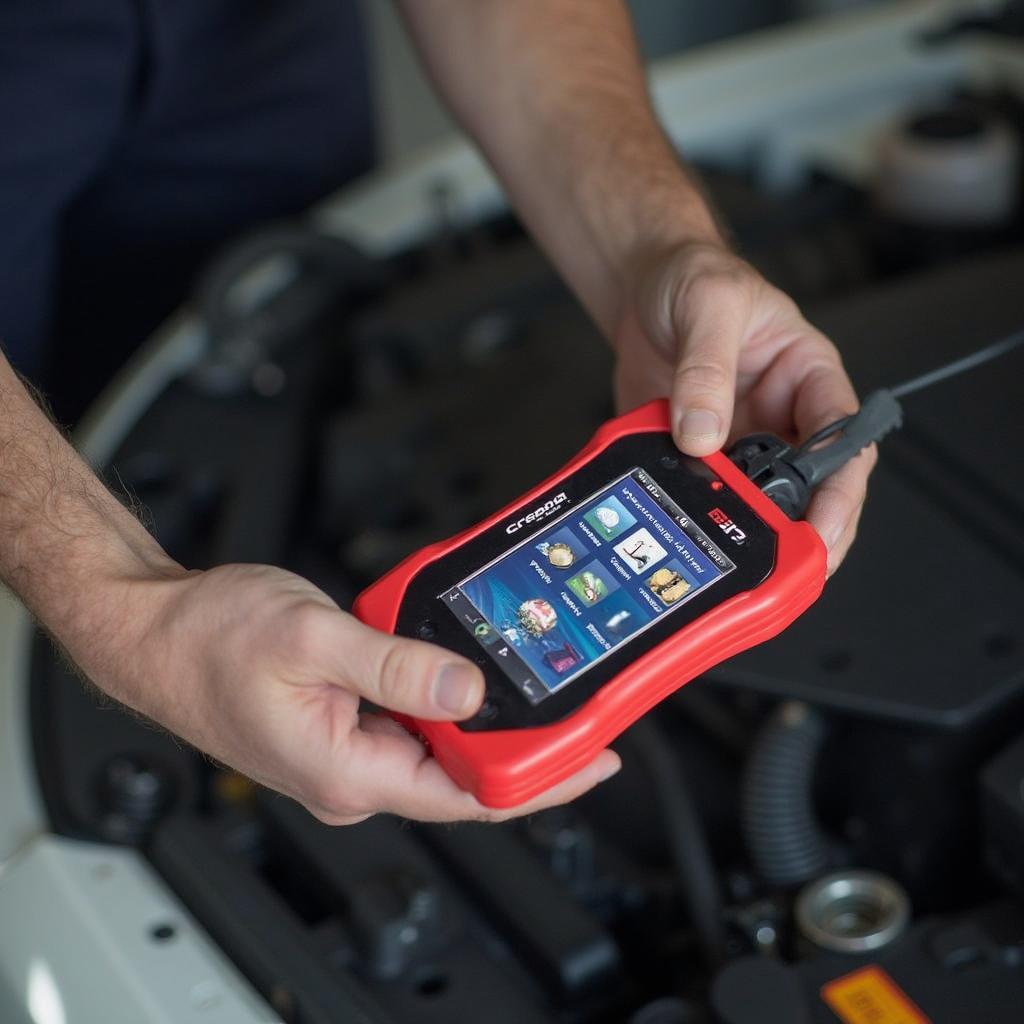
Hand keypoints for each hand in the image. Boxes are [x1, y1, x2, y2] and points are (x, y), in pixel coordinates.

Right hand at [125, 564, 619, 823]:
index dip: (540, 779)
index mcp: (346, 770)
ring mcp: (346, 752)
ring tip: (529, 682)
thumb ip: (397, 667)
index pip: (467, 796)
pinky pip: (410, 723)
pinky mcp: (341, 727)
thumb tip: (470, 693)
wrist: (154, 630)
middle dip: (523, 746)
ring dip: (481, 718)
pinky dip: (444, 699)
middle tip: (576, 707)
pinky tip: (463, 670)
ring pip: (437, 747)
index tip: (592, 758)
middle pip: (462, 775)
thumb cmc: (209, 638)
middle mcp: (350, 774)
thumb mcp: (313, 637)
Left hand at [614, 241, 875, 573]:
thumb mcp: (708, 304)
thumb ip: (706, 367)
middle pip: (812, 487)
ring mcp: (739, 441)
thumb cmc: (692, 277)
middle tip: (787, 568)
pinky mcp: (699, 455)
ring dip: (753, 535)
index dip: (841, 490)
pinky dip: (703, 521)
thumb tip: (702, 432)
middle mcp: (781, 415)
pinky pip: (707, 496)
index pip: (843, 439)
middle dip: (806, 531)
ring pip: (761, 503)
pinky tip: (693, 539)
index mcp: (807, 376)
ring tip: (742, 567)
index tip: (824, 526)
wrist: (640, 285)